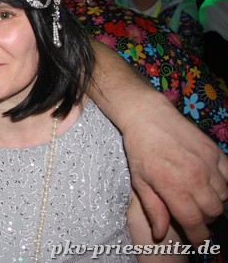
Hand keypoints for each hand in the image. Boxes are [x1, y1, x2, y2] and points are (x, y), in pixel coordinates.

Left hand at [123, 96, 227, 243]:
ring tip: (197, 197)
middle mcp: (194, 175)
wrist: (148, 117)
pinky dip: (223, 184)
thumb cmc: (140, 150)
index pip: (194, 222)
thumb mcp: (139, 182)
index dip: (197, 236)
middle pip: (212, 212)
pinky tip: (208, 183)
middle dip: (204, 219)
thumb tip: (160, 234)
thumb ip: (153, 209)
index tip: (197, 241)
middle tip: (192, 215)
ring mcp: (207, 163)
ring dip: (213, 202)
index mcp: (173, 185)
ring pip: (223, 196)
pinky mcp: (215, 152)